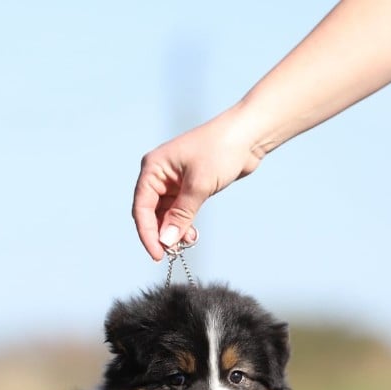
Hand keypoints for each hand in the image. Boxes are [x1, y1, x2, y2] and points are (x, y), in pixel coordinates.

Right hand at [132, 108, 263, 260]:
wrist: (248, 134)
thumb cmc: (221, 149)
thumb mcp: (199, 185)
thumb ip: (181, 215)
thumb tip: (166, 241)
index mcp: (153, 168)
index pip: (141, 207)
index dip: (147, 233)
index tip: (157, 254)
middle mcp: (159, 174)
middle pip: (150, 213)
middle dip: (160, 233)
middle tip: (172, 253)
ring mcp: (173, 181)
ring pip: (165, 214)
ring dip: (173, 230)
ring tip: (187, 242)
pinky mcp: (188, 186)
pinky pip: (178, 211)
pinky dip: (183, 224)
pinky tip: (191, 234)